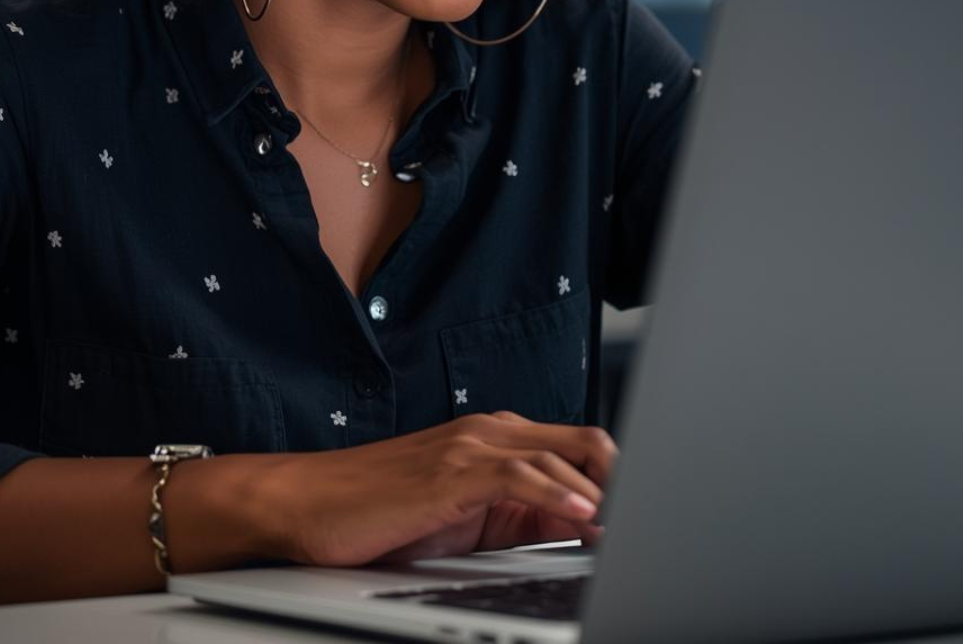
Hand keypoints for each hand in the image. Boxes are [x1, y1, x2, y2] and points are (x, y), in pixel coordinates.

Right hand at [242, 410, 616, 567]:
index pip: (581, 447)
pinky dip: (558, 494)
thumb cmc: (380, 512)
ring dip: (603, 494)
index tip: (646, 518)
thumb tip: (579, 530)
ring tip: (631, 529)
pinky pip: (520, 475)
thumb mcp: (464, 517)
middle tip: (652, 524)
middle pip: (586, 442)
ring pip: (560, 456)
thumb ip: (518, 515)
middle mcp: (490, 432)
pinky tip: (582, 516)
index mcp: (497, 440)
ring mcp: (471, 445)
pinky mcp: (452, 470)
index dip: (621, 483)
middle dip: (626, 483)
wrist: (310, 503)